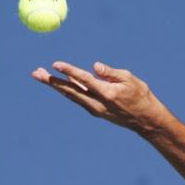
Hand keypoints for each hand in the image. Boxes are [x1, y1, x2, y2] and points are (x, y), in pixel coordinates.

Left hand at [31, 61, 170, 134]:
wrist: (148, 121)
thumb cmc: (142, 97)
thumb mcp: (130, 79)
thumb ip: (111, 72)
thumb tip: (94, 67)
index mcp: (107, 94)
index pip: (84, 80)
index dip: (69, 71)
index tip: (55, 64)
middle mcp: (98, 104)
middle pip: (71, 91)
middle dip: (53, 82)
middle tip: (36, 73)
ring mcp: (97, 110)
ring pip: (73, 96)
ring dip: (57, 86)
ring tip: (42, 76)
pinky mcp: (97, 111)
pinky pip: (80, 99)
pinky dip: (71, 90)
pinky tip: (64, 83)